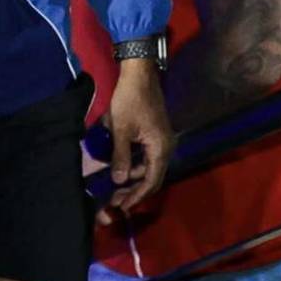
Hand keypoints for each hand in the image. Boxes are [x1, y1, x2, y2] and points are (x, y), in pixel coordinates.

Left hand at [107, 57, 173, 211]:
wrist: (139, 74)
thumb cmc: (130, 100)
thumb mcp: (120, 130)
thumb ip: (120, 157)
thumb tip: (119, 181)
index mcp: (160, 148)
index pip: (151, 181)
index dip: (136, 196)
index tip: (121, 206)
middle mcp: (166, 147)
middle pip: (152, 177)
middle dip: (134, 190)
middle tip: (115, 199)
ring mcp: (162, 140)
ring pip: (148, 167)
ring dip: (133, 177)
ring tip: (115, 185)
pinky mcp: (155, 134)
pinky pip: (146, 156)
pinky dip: (134, 164)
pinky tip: (120, 166)